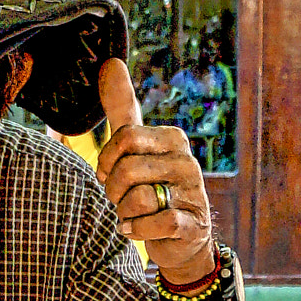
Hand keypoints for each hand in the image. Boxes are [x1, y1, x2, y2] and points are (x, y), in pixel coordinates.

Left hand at [93, 58, 215, 282]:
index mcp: (172, 138)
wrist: (179, 239)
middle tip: (120, 199)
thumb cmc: (152, 188)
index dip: (106, 161)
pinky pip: (157, 223)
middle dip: (113, 190)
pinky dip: (137, 230)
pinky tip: (137, 230)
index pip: (125, 137)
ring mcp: (193, 192)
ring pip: (138, 198)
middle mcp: (186, 161)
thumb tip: (110, 62)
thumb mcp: (135, 147)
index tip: (109, 174)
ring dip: (125, 213)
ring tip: (133, 215)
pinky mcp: (192, 223)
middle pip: (127, 169)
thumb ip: (122, 108)